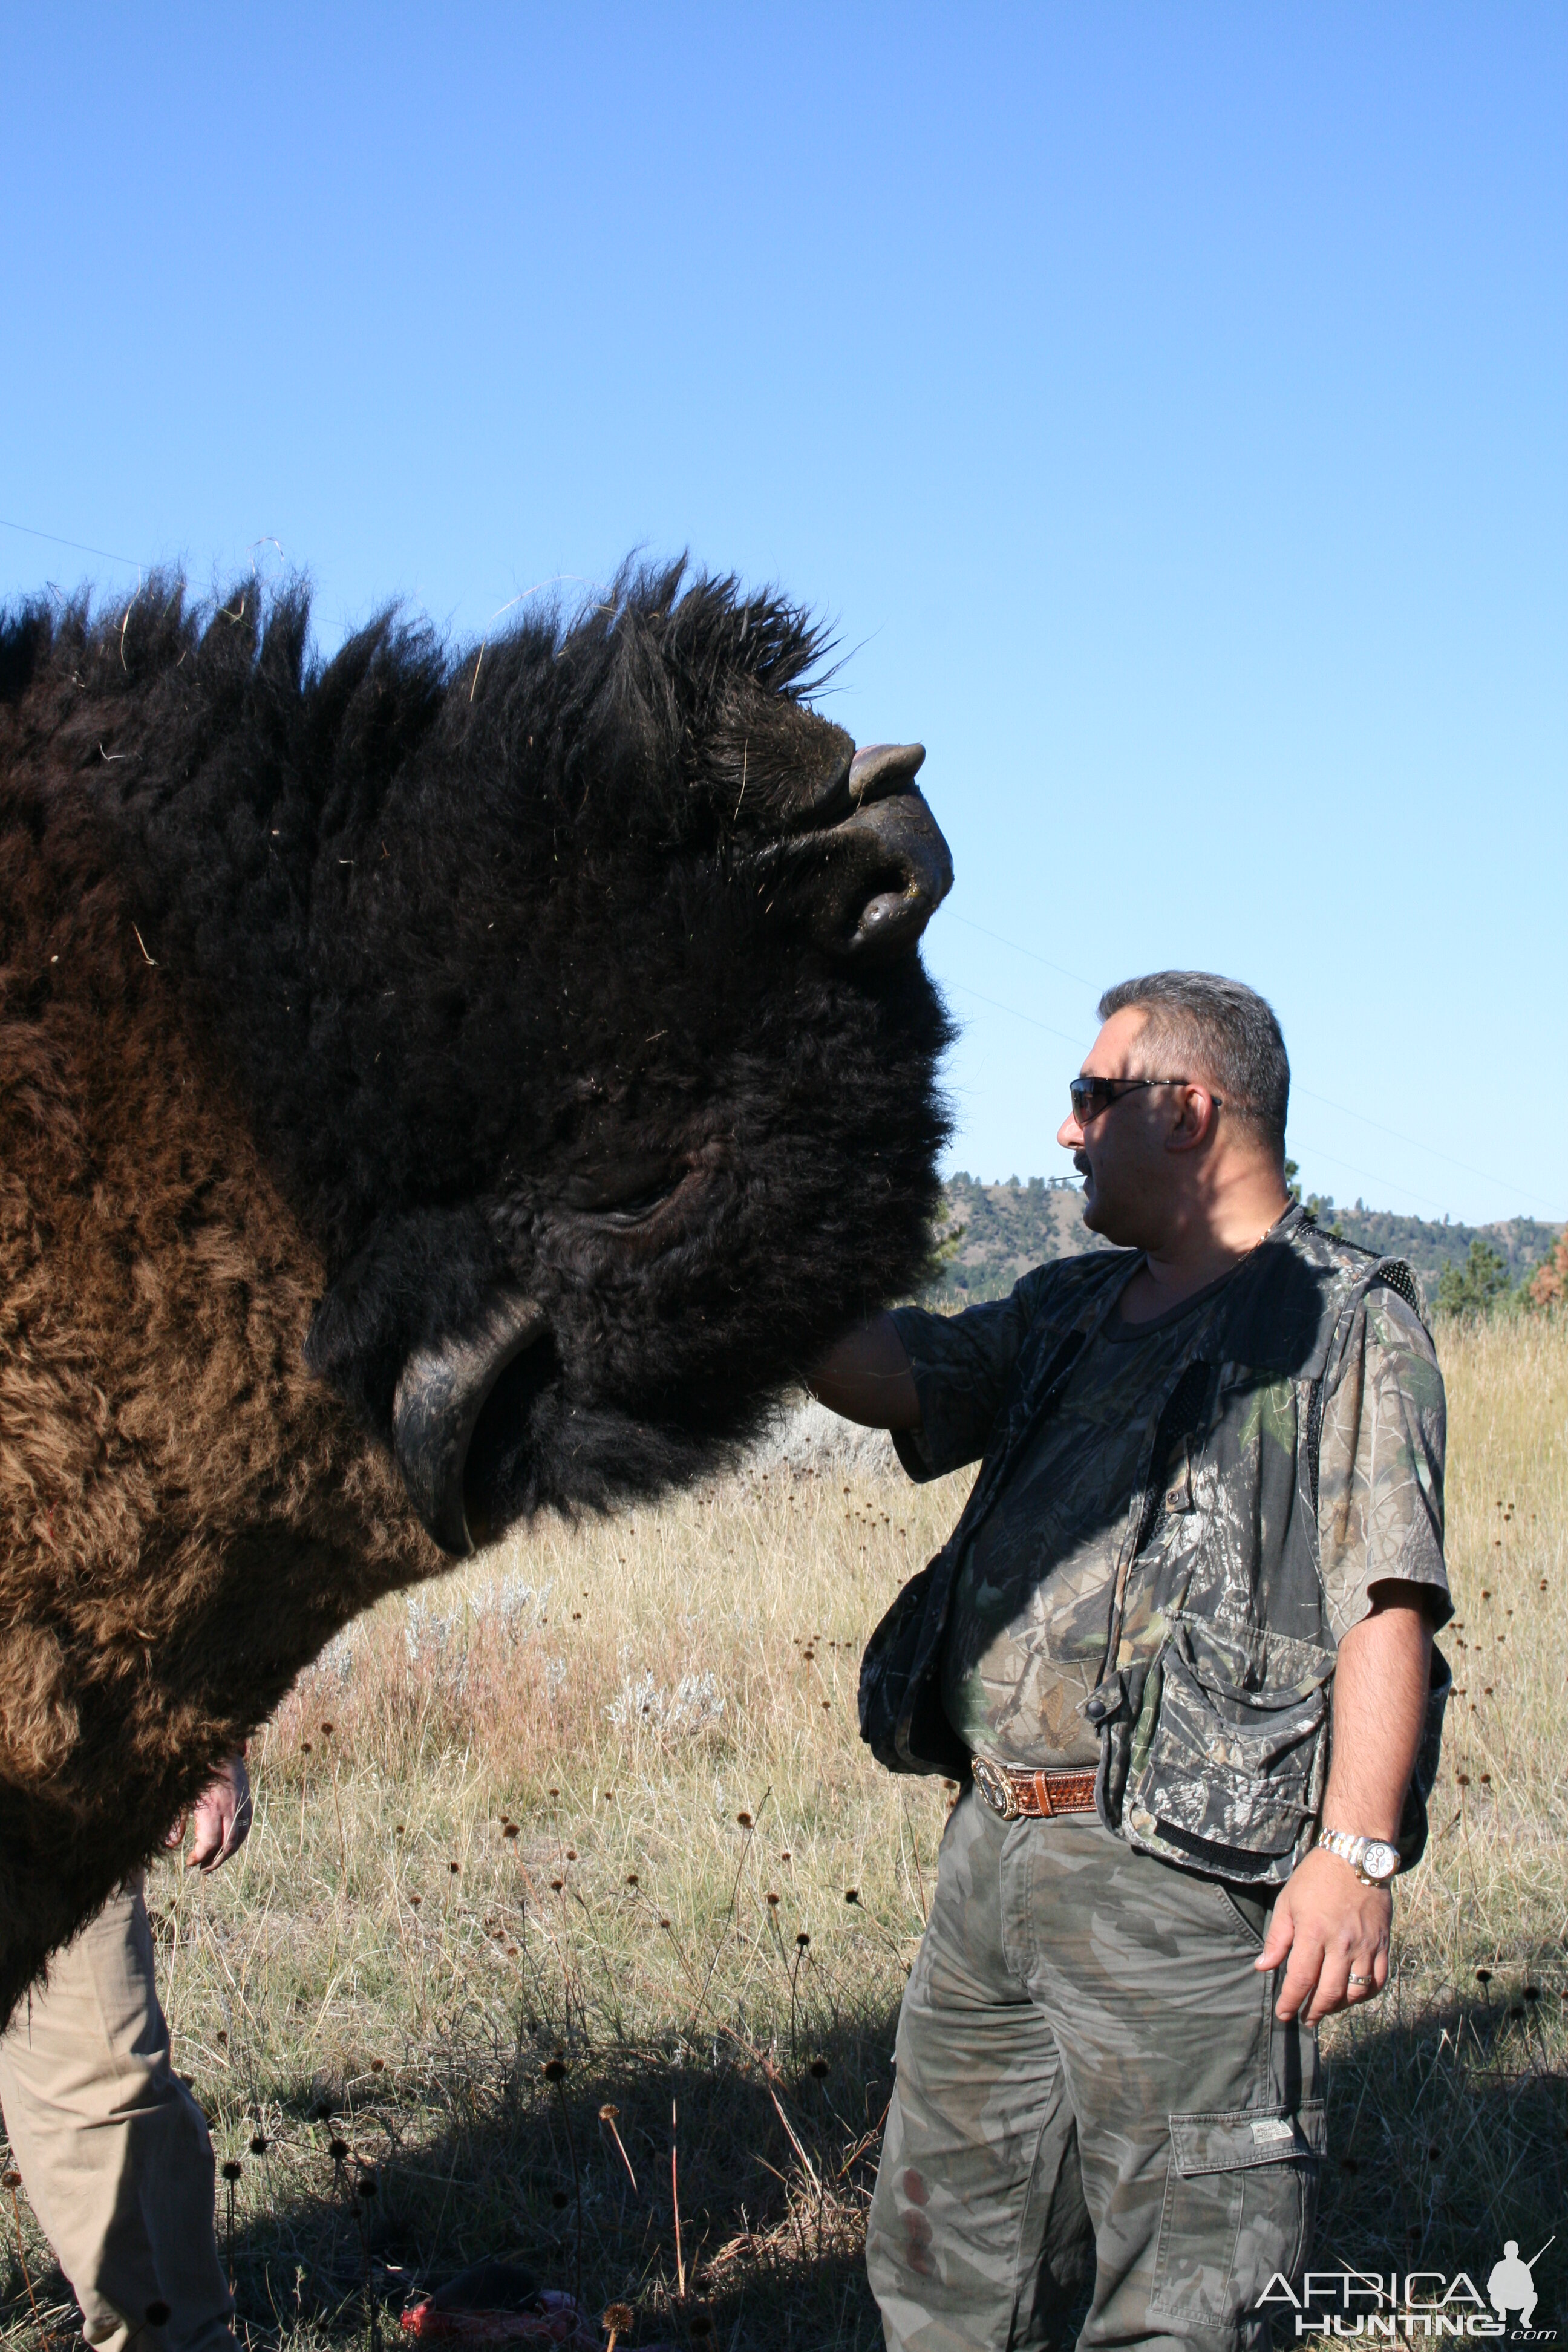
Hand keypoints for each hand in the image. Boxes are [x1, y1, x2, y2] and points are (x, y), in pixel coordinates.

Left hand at [164, 1753, 252, 1873]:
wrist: (218, 1747)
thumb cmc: (194, 1772)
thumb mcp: (180, 1796)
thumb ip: (175, 1822)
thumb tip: (171, 1846)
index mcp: (212, 1807)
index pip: (210, 1843)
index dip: (199, 1856)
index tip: (189, 1861)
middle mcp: (230, 1808)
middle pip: (227, 1845)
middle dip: (215, 1861)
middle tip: (202, 1869)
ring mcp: (241, 1804)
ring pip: (240, 1838)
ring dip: (228, 1853)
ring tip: (215, 1861)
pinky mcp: (246, 1800)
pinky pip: (246, 1826)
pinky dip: (238, 1840)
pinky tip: (228, 1845)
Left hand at [1254, 1846, 1389, 2023]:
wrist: (1355, 1858)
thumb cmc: (1316, 1879)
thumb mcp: (1288, 1903)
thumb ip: (1277, 1939)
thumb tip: (1262, 1967)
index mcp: (1313, 1932)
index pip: (1301, 1979)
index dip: (1291, 2002)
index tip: (1284, 2014)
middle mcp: (1341, 1944)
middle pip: (1329, 1993)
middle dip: (1313, 2011)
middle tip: (1304, 2019)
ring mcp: (1365, 1946)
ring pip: (1355, 1992)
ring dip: (1339, 2007)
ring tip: (1325, 2009)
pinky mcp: (1382, 1944)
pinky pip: (1378, 1980)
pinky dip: (1366, 1995)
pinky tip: (1353, 1996)